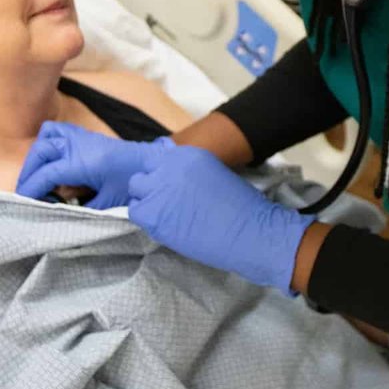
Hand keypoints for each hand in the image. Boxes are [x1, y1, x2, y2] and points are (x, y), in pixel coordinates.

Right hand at [15, 122, 171, 208]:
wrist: (153, 164)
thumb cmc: (133, 184)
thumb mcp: (108, 203)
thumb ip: (81, 209)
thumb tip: (58, 214)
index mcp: (84, 162)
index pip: (47, 173)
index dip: (31, 188)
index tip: (23, 202)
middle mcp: (79, 145)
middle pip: (40, 152)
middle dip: (28, 172)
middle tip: (27, 193)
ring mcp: (82, 136)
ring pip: (46, 136)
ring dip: (36, 156)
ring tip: (36, 177)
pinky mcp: (85, 135)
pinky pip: (57, 130)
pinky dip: (47, 142)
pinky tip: (51, 162)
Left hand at [126, 144, 310, 292]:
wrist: (252, 232)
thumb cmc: (241, 210)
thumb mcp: (213, 176)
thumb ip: (188, 173)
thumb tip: (170, 179)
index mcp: (187, 155)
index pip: (154, 159)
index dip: (158, 176)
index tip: (165, 188)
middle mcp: (170, 167)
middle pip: (141, 176)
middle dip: (150, 190)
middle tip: (167, 206)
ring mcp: (160, 190)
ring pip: (135, 193)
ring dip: (147, 204)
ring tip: (169, 218)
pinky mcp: (154, 214)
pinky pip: (136, 213)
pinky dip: (147, 220)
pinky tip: (167, 226)